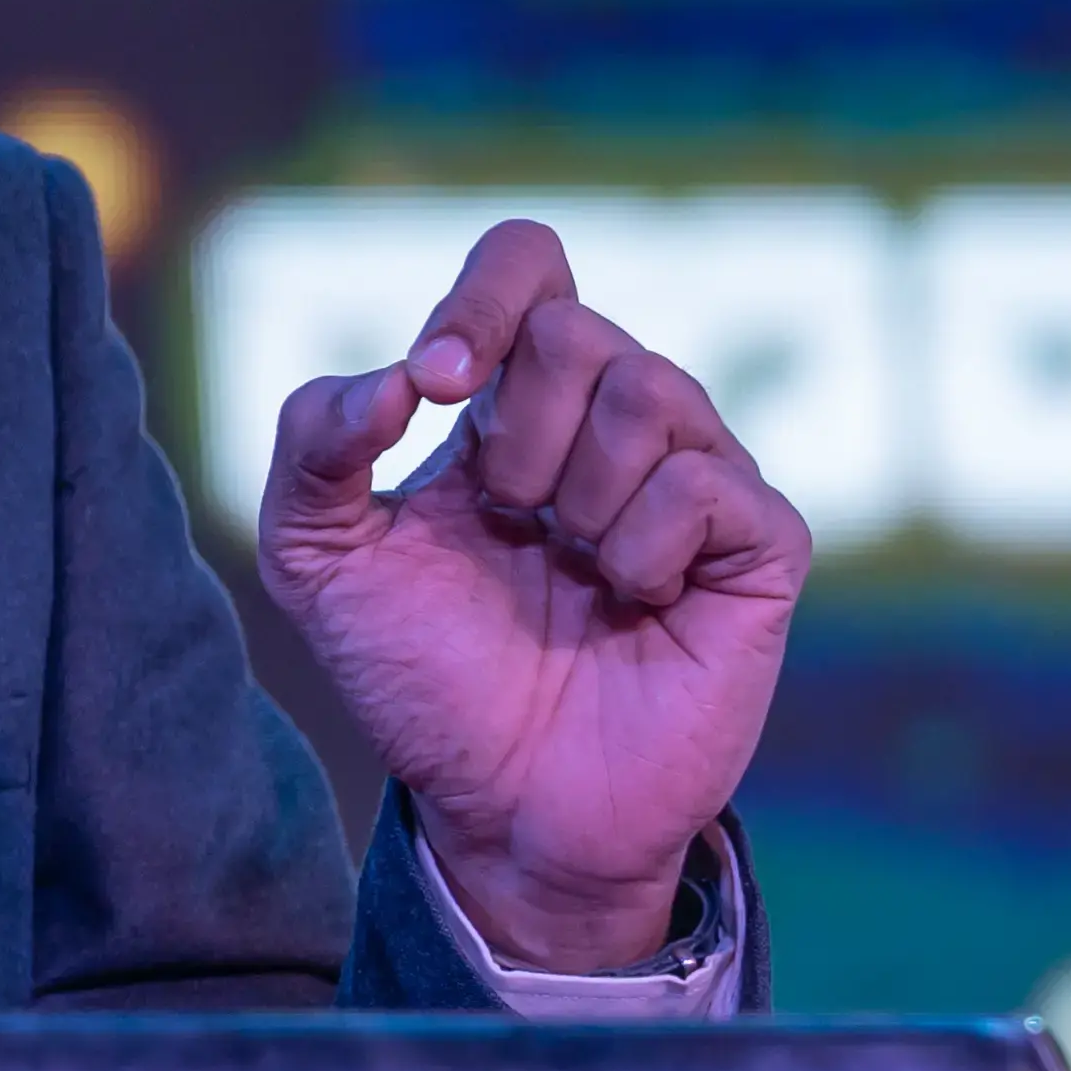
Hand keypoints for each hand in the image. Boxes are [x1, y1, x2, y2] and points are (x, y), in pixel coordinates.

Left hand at [257, 220, 808, 972]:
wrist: (503, 808)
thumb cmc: (422, 678)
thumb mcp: (318, 561)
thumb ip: (311, 444)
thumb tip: (395, 378)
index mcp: (516, 399)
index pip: (526, 262)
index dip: (482, 298)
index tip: (438, 386)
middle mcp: (614, 418)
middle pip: (576, 329)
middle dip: (515, 440)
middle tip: (510, 527)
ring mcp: (697, 473)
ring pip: (650, 389)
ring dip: (579, 498)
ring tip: (574, 572)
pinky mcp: (760, 544)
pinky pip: (707, 485)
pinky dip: (646, 549)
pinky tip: (634, 602)